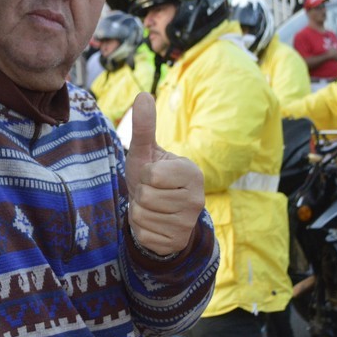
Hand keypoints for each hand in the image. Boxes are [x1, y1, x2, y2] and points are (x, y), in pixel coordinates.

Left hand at [124, 93, 204, 257]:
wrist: (158, 212)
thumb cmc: (152, 178)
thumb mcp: (145, 152)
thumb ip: (144, 126)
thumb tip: (143, 94)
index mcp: (192, 173)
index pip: (152, 175)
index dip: (145, 174)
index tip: (154, 176)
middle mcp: (197, 199)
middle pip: (146, 197)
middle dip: (140, 194)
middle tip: (151, 193)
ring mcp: (188, 224)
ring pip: (142, 216)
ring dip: (139, 211)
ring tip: (151, 207)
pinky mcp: (176, 242)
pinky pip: (143, 234)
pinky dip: (140, 229)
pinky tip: (153, 223)